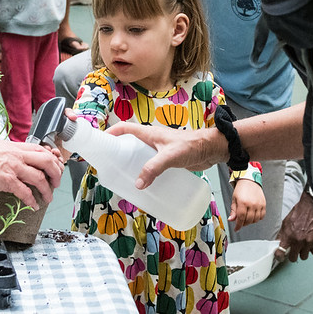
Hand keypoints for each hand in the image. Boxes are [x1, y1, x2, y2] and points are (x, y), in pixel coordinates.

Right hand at [0, 132, 63, 208]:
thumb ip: (9, 155)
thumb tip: (17, 162)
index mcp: (16, 147)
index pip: (42, 149)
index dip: (53, 159)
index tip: (55, 168)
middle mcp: (17, 155)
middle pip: (47, 161)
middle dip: (56, 173)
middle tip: (56, 183)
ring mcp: (13, 167)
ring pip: (40, 178)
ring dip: (47, 190)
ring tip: (48, 198)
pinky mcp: (6, 180)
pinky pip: (25, 192)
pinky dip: (32, 200)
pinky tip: (33, 206)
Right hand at [107, 122, 227, 188]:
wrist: (212, 149)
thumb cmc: (192, 145)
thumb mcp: (170, 156)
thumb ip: (153, 168)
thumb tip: (137, 184)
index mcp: (149, 133)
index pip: (125, 128)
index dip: (111, 133)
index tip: (100, 142)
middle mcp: (152, 140)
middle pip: (130, 143)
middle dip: (119, 153)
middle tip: (111, 167)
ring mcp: (160, 150)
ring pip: (140, 156)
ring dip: (132, 164)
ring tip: (125, 178)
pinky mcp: (168, 160)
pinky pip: (151, 166)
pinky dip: (145, 173)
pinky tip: (145, 185)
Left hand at [229, 179, 265, 229]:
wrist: (249, 180)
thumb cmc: (241, 189)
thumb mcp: (234, 199)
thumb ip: (233, 211)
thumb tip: (231, 220)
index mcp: (242, 203)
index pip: (240, 218)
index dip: (238, 226)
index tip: (236, 229)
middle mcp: (252, 204)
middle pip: (248, 220)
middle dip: (243, 223)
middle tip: (241, 222)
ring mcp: (259, 204)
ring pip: (255, 220)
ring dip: (250, 221)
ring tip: (247, 217)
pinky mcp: (263, 204)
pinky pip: (262, 216)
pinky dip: (258, 218)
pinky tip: (253, 215)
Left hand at [275, 191, 312, 261]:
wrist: (309, 207)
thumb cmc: (297, 214)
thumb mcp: (285, 223)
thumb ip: (281, 235)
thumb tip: (277, 245)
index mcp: (288, 236)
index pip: (281, 252)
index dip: (279, 256)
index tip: (280, 257)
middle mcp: (298, 240)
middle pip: (293, 258)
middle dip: (293, 254)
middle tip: (294, 249)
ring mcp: (308, 241)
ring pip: (304, 256)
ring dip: (303, 252)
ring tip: (303, 243)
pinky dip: (312, 249)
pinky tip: (310, 241)